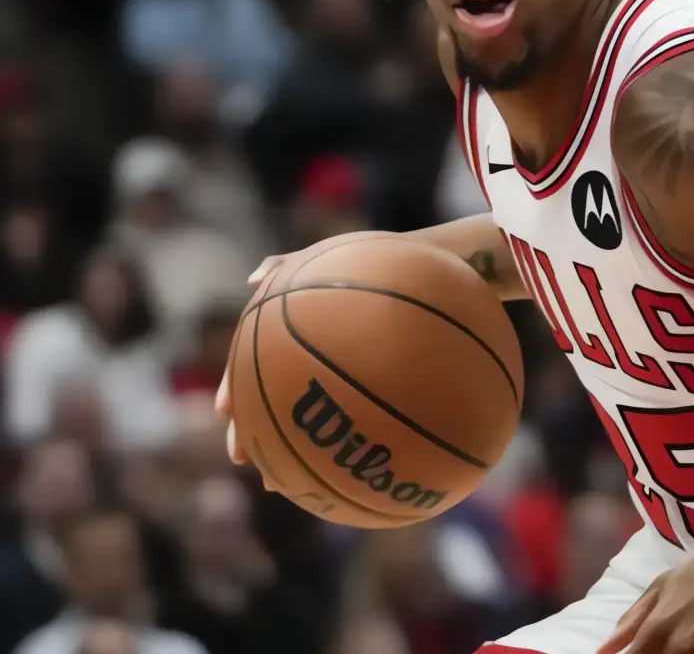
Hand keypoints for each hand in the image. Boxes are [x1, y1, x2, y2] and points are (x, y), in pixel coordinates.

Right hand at [215, 231, 391, 466]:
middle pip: (270, 402)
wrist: (421, 270)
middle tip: (246, 459)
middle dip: (254, 432)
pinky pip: (354, 421)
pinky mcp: (367, 388)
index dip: (235, 389)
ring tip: (283, 482)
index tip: (225, 412)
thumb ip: (287, 267)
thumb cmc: (370, 262)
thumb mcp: (327, 258)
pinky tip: (352, 470)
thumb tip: (254, 279)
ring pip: (305, 421)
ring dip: (290, 452)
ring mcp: (333, 377)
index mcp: (287, 336)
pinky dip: (346, 443)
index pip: (251, 366)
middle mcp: (305, 361)